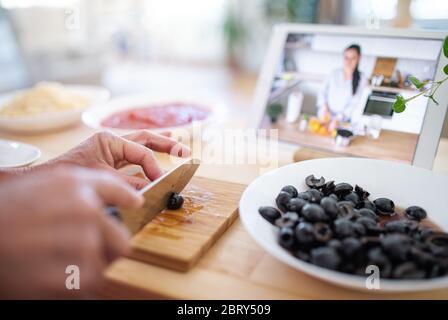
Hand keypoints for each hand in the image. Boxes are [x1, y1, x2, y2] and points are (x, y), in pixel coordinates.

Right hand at [0, 166, 142, 298]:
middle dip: (107, 246)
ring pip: (104, 265)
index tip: (134, 205)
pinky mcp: (68, 279)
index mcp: (76, 186)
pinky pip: (88, 284)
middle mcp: (83, 212)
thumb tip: (125, 199)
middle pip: (121, 239)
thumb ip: (83, 187)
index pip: (121, 191)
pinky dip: (74, 284)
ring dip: (86, 267)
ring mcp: (78, 245)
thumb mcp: (42, 183)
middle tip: (82, 249)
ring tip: (55, 260)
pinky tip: (49, 272)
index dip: (129, 199)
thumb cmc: (5, 212)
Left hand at [44, 130, 189, 188]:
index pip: (141, 152)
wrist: (47, 180)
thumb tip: (151, 187)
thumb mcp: (102, 178)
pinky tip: (158, 153)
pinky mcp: (109, 160)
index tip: (161, 182)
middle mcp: (112, 142)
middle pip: (146, 139)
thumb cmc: (69, 176)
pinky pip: (134, 157)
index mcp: (109, 140)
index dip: (154, 167)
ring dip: (160, 145)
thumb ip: (128, 182)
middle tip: (185, 151)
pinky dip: (147, 156)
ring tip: (178, 146)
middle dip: (166, 144)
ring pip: (141, 144)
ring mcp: (111, 150)